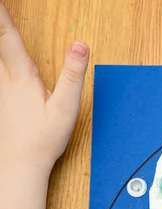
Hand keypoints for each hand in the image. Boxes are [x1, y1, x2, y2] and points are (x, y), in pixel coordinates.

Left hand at [0, 3, 88, 177]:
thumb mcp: (65, 107)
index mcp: (22, 77)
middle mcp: (4, 79)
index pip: (7, 35)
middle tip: (0, 10)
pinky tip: (3, 60)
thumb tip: (80, 45)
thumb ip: (72, 74)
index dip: (2, 14)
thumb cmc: (42, 139)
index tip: (0, 1)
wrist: (19, 164)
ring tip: (1, 24)